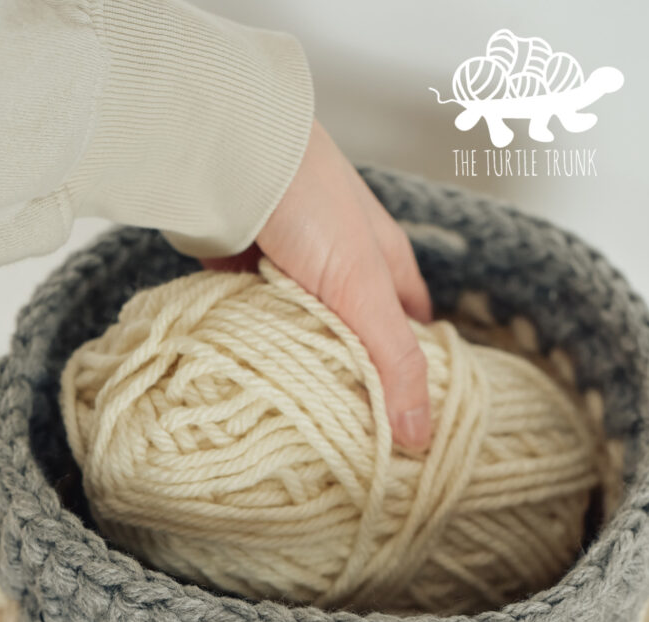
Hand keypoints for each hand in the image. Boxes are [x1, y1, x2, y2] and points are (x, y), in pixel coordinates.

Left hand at [200, 118, 432, 449]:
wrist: (229, 155)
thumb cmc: (311, 205)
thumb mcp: (364, 289)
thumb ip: (393, 360)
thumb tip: (419, 433)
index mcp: (386, 268)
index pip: (413, 333)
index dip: (412, 376)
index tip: (403, 427)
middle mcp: (342, 273)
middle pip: (354, 341)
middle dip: (350, 383)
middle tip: (344, 440)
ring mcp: (292, 275)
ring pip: (303, 337)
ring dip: (298, 369)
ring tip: (297, 424)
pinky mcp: (246, 277)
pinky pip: (257, 326)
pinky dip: (258, 349)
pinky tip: (254, 382)